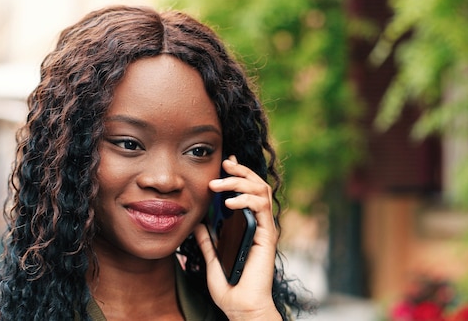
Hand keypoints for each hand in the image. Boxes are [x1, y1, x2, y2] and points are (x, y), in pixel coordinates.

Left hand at [194, 155, 281, 320]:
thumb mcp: (212, 259)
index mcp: (248, 226)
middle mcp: (259, 224)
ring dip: (239, 182)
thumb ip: (207, 241)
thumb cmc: (230, 286)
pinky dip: (246, 200)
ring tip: (218, 185)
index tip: (226, 162)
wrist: (241, 306)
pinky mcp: (267, 235)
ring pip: (261, 191)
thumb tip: (199, 223)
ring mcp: (264, 228)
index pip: (247, 192)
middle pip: (257, 185)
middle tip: (224, 165)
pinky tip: (228, 203)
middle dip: (241, 172)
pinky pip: (262, 208)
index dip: (239, 174)